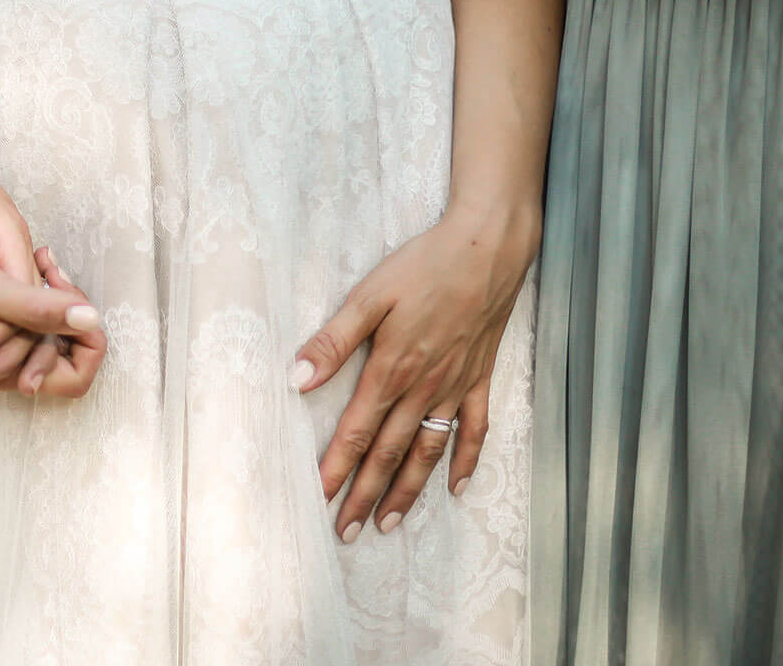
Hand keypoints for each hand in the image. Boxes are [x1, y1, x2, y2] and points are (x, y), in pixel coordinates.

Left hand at [296, 210, 536, 540]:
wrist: (487, 249)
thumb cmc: (424, 265)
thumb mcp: (369, 295)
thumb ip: (334, 340)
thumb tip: (296, 378)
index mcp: (392, 369)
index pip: (356, 433)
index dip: (336, 469)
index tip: (317, 499)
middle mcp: (423, 388)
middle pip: (388, 454)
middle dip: (364, 495)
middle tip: (345, 532)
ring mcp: (455, 387)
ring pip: (428, 452)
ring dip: (408, 490)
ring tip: (388, 523)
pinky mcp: (480, 378)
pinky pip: (475, 430)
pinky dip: (466, 461)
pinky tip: (457, 488)